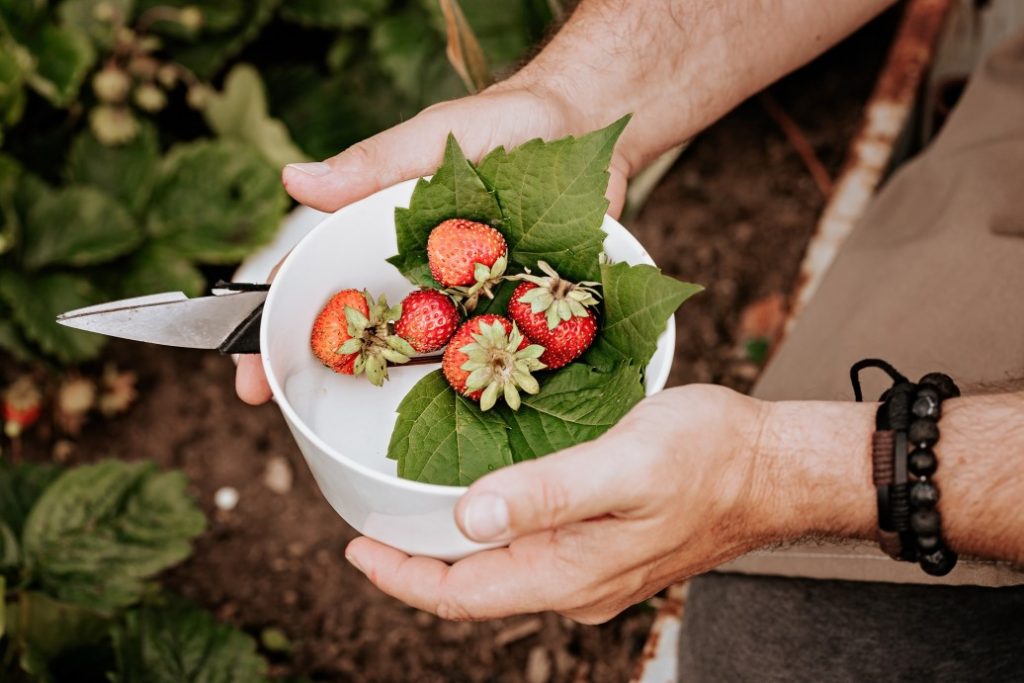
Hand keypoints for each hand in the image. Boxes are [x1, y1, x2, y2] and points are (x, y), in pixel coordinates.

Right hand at [235, 83, 632, 404]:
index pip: (314, 283)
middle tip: (288, 415)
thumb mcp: (433, 138)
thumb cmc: (504, 122)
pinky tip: (467, 422)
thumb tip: (293, 180)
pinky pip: (491, 354)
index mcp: (381, 235)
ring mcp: (465, 300)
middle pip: (361, 331)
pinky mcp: (516, 310)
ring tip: (369, 435)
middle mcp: (416, 275)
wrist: (586, 128)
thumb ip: (373, 164)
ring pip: (421, 354)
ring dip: (396, 393)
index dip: (275, 328)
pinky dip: (475, 385)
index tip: (250, 376)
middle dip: (322, 374)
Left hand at [343, 384, 783, 622]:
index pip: (461, 595)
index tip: (356, 547)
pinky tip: (490, 498)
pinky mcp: (609, 548)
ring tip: (417, 510)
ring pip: (504, 568)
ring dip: (457, 546)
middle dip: (419, 562)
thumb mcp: (623, 466)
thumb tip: (467, 519)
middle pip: (476, 586)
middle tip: (375, 523)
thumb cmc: (710, 458)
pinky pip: (534, 550)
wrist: (774, 468)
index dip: (401, 576)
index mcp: (570, 574)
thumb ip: (546, 494)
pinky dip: (497, 530)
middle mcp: (576, 584)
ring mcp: (595, 570)